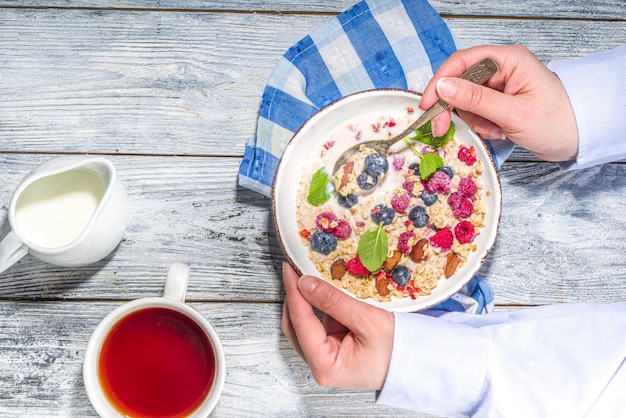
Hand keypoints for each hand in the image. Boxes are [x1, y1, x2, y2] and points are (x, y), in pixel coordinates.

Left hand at [281, 262, 393, 389]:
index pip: (301, 322)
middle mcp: (321, 365)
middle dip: (295, 298)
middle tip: (295, 270)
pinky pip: (322, 324)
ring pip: (306, 324)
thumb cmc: (399, 350)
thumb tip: (306, 283)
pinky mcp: (336, 349)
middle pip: (296, 326)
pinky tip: (327, 290)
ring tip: (311, 276)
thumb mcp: (368, 321)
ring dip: (308, 301)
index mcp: (325, 365)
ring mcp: (327, 357)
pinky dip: (323, 306)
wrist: (420, 365)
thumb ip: (335, 301)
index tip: (290, 270)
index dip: (293, 293)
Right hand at [420, 44, 578, 161]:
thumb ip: (476, 99)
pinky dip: (481, 125)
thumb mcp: (513, 113)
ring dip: (473, 120)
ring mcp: (499, 85)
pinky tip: (499, 132)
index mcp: (508, 59)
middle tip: (441, 129)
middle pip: (458, 82)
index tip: (426, 105)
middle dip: (452, 107)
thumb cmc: (556, 123)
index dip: (439, 82)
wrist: (578, 140)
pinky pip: (475, 112)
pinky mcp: (498, 101)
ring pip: (464, 100)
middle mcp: (501, 68)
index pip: (462, 62)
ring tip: (496, 131)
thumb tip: (442, 86)